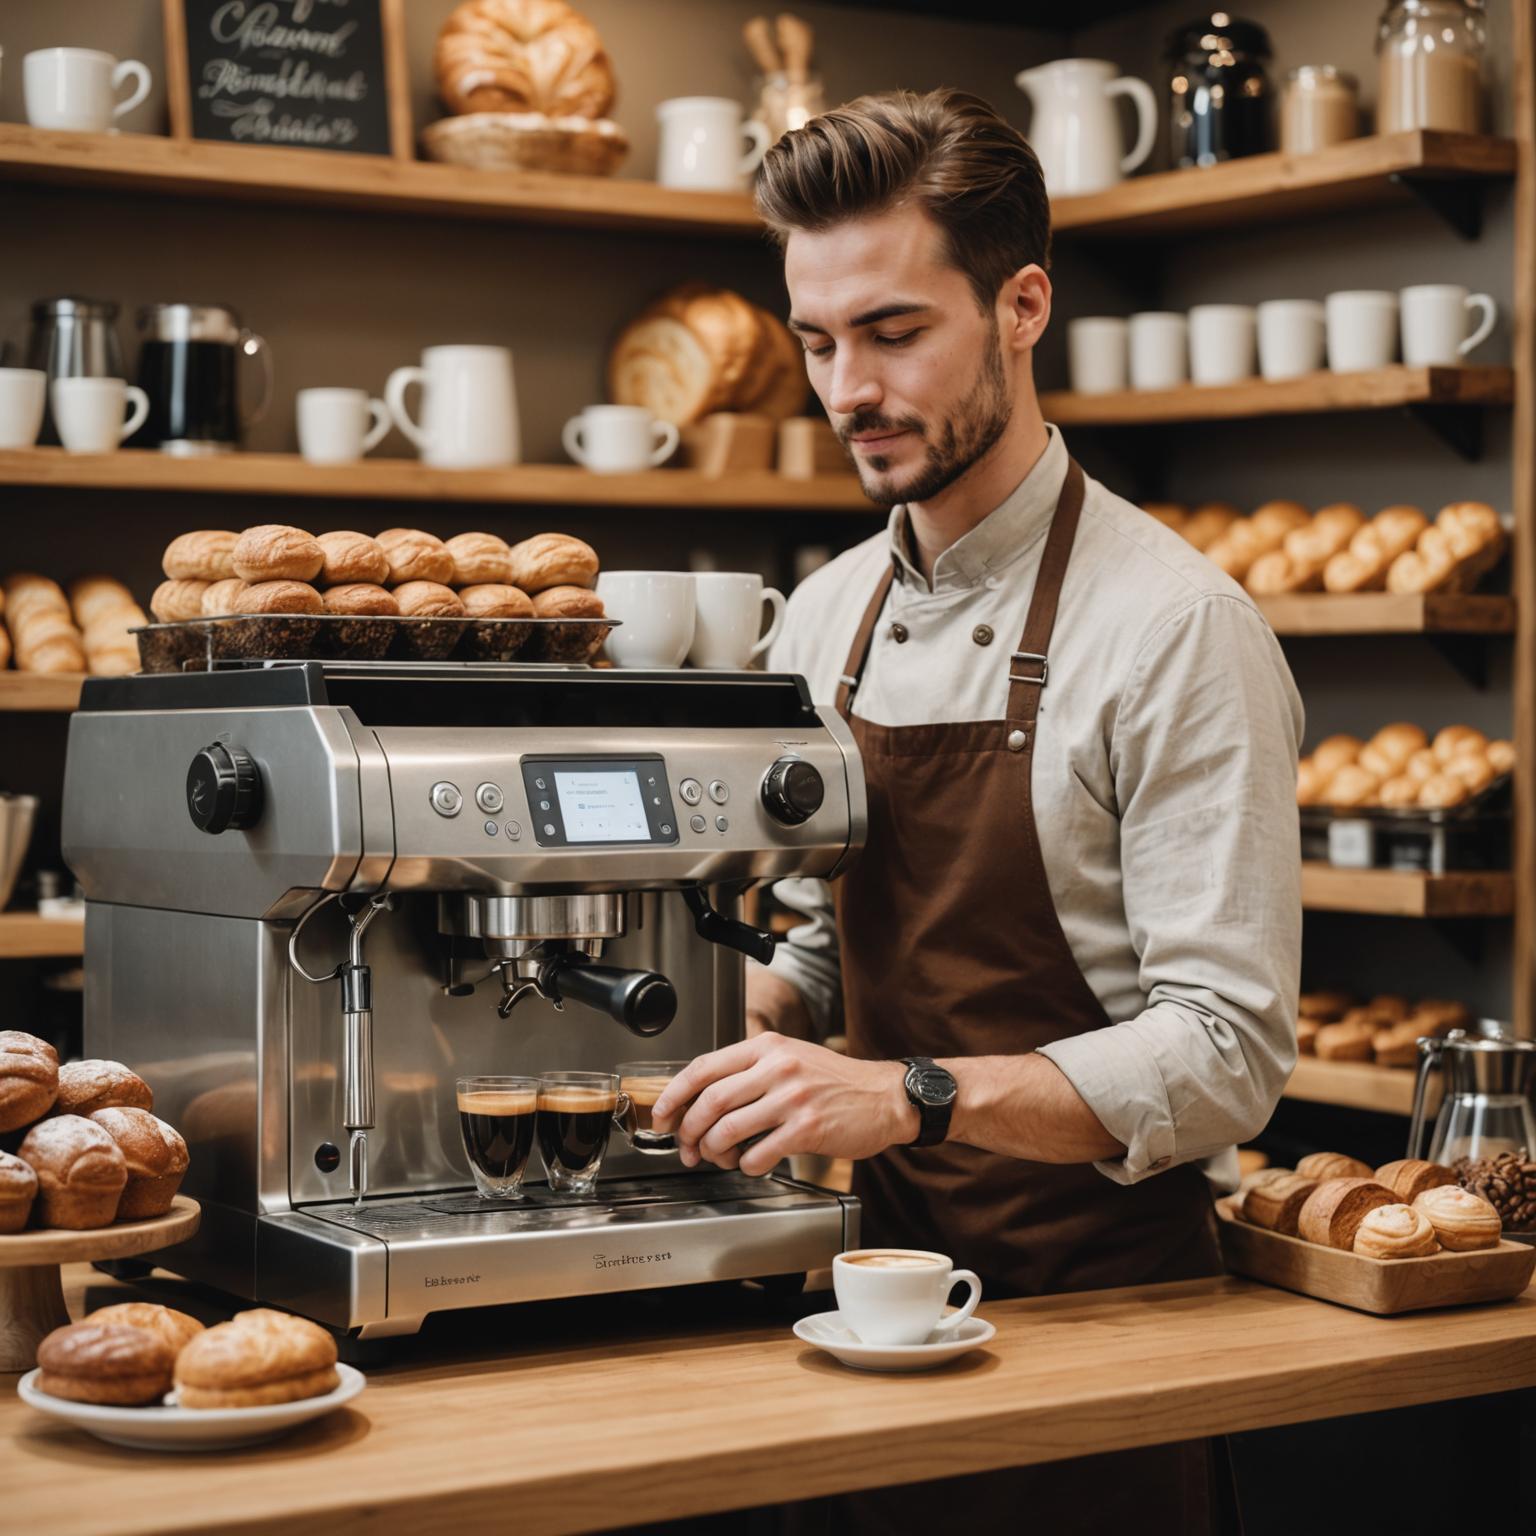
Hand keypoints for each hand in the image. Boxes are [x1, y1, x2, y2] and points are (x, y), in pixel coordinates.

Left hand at [650, 1034, 918, 1177]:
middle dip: (689, 1130)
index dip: (673, 1095)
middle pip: (710, 1101)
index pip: (703, 1067)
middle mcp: (777, 1067)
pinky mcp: (807, 1128)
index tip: (661, 1115)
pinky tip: (753, 1163)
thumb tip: (703, 1098)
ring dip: (713, 1152)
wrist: (885, 1096)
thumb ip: (751, 1070)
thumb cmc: (836, 1082)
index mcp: (767, 1046)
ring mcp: (793, 1097)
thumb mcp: (791, 1058)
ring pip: (728, 1130)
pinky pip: (758, 1154)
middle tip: (687, 1147)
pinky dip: (746, 1165)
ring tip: (718, 1158)